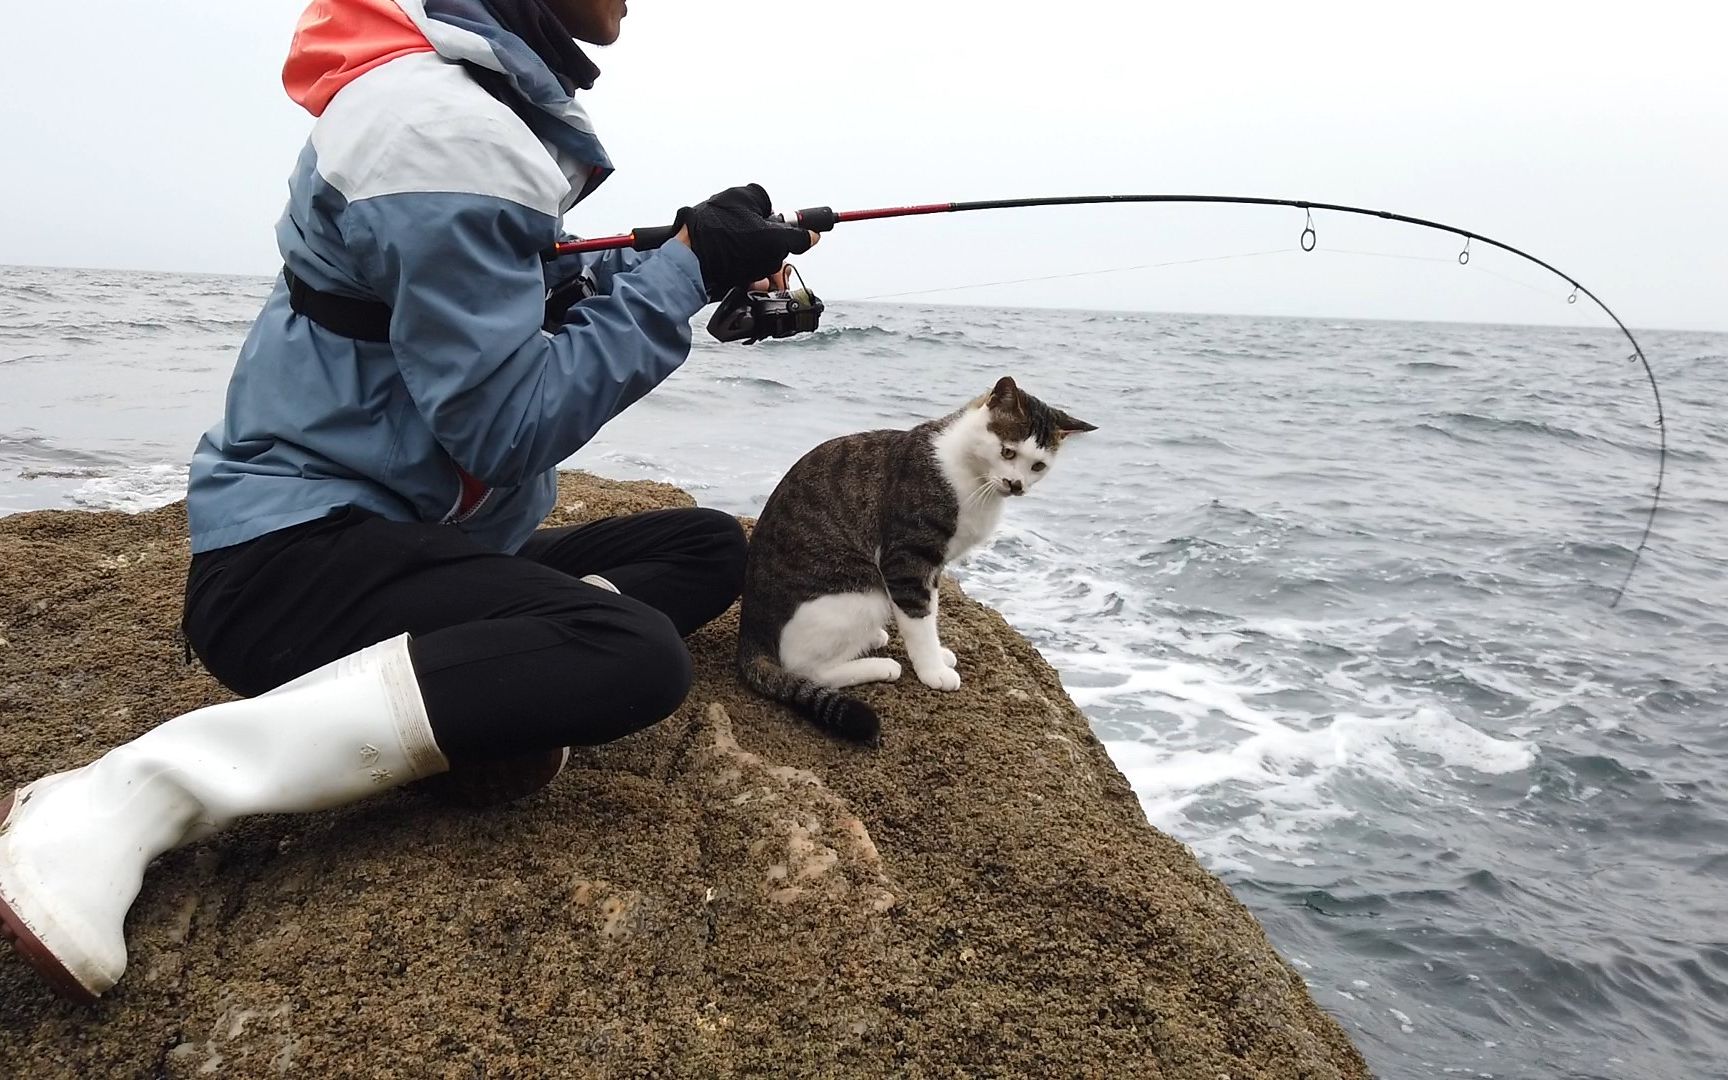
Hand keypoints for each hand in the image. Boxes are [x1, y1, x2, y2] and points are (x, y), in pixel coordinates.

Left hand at [672, 184, 820, 299]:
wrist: (688, 262)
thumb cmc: (726, 242)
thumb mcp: (772, 240)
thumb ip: (796, 238)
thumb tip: (813, 236)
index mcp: (746, 197)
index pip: (774, 210)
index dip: (782, 233)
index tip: (785, 247)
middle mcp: (730, 207)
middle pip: (762, 233)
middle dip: (771, 257)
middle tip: (773, 273)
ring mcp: (716, 226)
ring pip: (747, 249)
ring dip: (757, 269)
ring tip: (758, 282)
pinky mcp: (706, 244)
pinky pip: (730, 257)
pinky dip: (739, 271)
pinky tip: (743, 282)